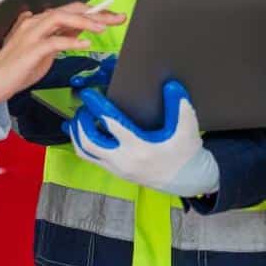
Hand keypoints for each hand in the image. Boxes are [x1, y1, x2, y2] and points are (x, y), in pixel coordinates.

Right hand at [0, 3, 123, 106]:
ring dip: (84, 21)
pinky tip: (84, 43)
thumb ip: (60, 38)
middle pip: (69, 9)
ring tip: (103, 27)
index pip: (70, 10)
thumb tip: (81, 30)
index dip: (93, 12)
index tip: (112, 16)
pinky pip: (54, 41)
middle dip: (96, 12)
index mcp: (39, 22)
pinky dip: (71, 41)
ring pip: (60, 17)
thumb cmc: (16, 68)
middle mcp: (35, 23)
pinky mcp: (30, 49)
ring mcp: (31, 34)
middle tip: (116, 17)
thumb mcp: (45, 51)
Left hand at [65, 81, 218, 198]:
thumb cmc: (186, 154)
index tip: (87, 93)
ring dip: (77, 133)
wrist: (188, 181)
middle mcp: (124, 160)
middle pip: (89, 141)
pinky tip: (82, 131)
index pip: (111, 124)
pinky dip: (82, 143)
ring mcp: (117, 169)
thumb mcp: (188, 129)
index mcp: (140, 148)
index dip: (97, 106)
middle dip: (81, 121)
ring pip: (85, 152)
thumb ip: (180, 105)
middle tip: (83, 106)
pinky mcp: (116, 172)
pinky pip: (91, 158)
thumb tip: (171, 84)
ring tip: (79, 117)